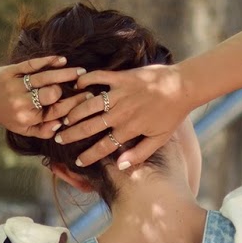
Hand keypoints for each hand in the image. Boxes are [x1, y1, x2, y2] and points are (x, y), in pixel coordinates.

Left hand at [0, 55, 92, 137]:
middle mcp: (21, 103)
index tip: (88, 98)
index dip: (75, 105)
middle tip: (82, 84)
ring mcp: (15, 86)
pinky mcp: (9, 71)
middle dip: (68, 89)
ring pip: (45, 77)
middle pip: (52, 94)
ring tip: (80, 71)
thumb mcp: (24, 129)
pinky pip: (31, 65)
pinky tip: (62, 60)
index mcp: (28, 118)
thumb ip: (43, 131)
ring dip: (65, 73)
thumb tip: (61, 125)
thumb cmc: (8, 116)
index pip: (57, 111)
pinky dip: (48, 61)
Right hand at [56, 63, 191, 167]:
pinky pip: (98, 77)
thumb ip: (139, 153)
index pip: (103, 146)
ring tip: (62, 116)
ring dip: (73, 111)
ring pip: (89, 104)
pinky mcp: (122, 77)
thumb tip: (120, 165)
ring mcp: (120, 93)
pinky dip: (85, 80)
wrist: (183, 87)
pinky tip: (76, 85)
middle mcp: (121, 113)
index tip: (77, 162)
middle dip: (72, 134)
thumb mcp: (159, 139)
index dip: (88, 155)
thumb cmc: (172, 115)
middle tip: (58, 138)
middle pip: (90, 126)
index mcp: (129, 129)